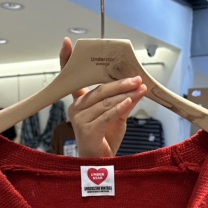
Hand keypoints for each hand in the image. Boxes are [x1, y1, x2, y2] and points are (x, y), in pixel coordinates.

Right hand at [60, 36, 147, 157]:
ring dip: (124, 94)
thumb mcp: (117, 117)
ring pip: (105, 102)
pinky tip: (129, 101)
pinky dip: (119, 108)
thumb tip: (138, 88)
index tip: (67, 43)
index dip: (67, 60)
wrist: (100, 164)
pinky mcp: (87, 131)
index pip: (71, 79)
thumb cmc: (105, 139)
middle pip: (99, 90)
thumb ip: (125, 102)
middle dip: (120, 83)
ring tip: (139, 88)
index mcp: (79, 102)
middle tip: (136, 77)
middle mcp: (76, 109)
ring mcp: (80, 120)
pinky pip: (106, 116)